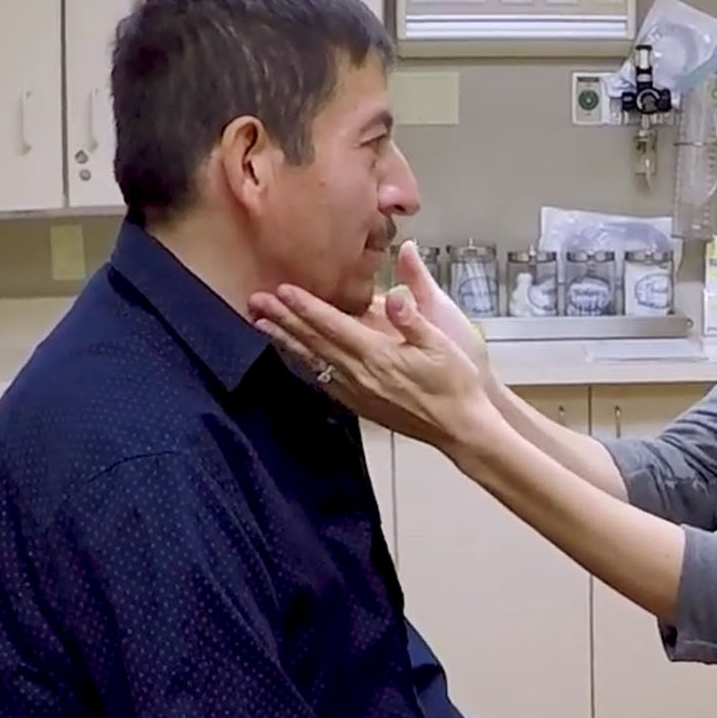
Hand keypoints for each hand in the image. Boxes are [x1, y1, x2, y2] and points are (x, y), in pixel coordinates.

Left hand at [250, 263, 495, 451]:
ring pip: (314, 362)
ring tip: (262, 325)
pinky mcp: (361, 405)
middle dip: (284, 320)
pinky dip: (305, 364)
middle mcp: (361, 374)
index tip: (282, 290)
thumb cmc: (455, 382)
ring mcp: (358, 392)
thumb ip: (413, 318)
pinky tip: (294, 357)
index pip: (333, 326)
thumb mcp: (441, 343)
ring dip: (286, 342)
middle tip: (256, 301)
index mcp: (378, 355)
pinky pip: (324, 380)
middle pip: (314, 342)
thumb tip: (394, 295)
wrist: (460, 428)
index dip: (306, 307)